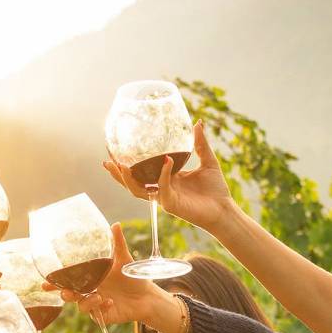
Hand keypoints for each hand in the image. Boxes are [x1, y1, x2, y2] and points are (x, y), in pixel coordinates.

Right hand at [48, 223, 161, 325]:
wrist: (147, 296)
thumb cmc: (132, 277)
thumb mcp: (124, 259)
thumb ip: (118, 243)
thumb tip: (115, 224)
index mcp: (90, 278)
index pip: (68, 281)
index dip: (55, 283)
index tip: (45, 283)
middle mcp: (89, 292)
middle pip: (69, 295)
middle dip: (65, 294)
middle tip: (67, 293)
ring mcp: (95, 305)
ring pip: (81, 306)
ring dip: (86, 302)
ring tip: (98, 296)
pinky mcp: (103, 316)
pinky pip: (96, 314)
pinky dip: (101, 308)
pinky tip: (110, 302)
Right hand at [103, 120, 237, 231]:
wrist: (224, 209)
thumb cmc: (216, 190)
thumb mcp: (208, 161)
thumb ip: (200, 144)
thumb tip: (198, 122)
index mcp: (166, 179)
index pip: (142, 172)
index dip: (128, 164)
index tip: (116, 151)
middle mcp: (161, 189)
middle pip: (132, 183)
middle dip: (117, 174)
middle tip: (106, 161)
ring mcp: (164, 197)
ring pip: (138, 190)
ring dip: (127, 180)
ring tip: (121, 166)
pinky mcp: (171, 204)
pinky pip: (162, 187)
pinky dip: (163, 174)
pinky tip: (166, 160)